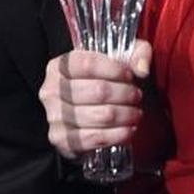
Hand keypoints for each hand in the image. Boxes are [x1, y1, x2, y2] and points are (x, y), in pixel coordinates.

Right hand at [40, 42, 152, 157]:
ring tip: (135, 113)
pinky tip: (128, 130)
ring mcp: (54, 117)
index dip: (115, 69)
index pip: (88, 64)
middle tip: (136, 96)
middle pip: (98, 90)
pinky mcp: (62, 140)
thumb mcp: (120, 62)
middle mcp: (51, 90)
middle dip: (125, 94)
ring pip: (101, 115)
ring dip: (126, 115)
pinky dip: (118, 134)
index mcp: (59, 66)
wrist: (89, 116)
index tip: (130, 75)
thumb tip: (142, 69)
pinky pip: (96, 138)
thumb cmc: (104, 84)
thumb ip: (137, 54)